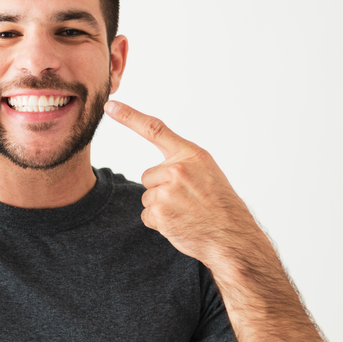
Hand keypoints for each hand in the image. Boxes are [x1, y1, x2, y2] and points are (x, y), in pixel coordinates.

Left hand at [104, 100, 261, 265]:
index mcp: (192, 155)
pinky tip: (180, 224)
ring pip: (147, 196)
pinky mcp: (159, 212)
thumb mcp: (207, 173)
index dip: (129, 116)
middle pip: (148, 176)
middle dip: (161, 189)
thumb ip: (183, 164)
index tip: (110, 105)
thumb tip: (155, 172)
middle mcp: (178, 169)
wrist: (232, 236)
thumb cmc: (220, 205)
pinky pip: (146, 215)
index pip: (155, 129)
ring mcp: (168, 191)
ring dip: (161, 207)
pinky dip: (159, 222)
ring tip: (186, 213)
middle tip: (187, 201)